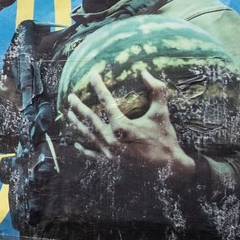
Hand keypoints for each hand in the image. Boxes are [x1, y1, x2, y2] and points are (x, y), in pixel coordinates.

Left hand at [64, 69, 194, 173]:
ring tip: (69, 114)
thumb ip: (157, 90)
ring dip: (77, 124)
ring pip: (88, 135)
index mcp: (123, 126)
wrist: (170, 168)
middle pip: (90, 119)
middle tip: (70, 96)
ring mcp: (110, 152)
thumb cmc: (165, 139)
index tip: (92, 74)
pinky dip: (84, 149)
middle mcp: (112, 139)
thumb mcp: (161, 113)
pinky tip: (76, 143)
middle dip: (79, 106)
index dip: (98, 85)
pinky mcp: (111, 163)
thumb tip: (144, 71)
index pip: (106, 101)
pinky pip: (93, 155)